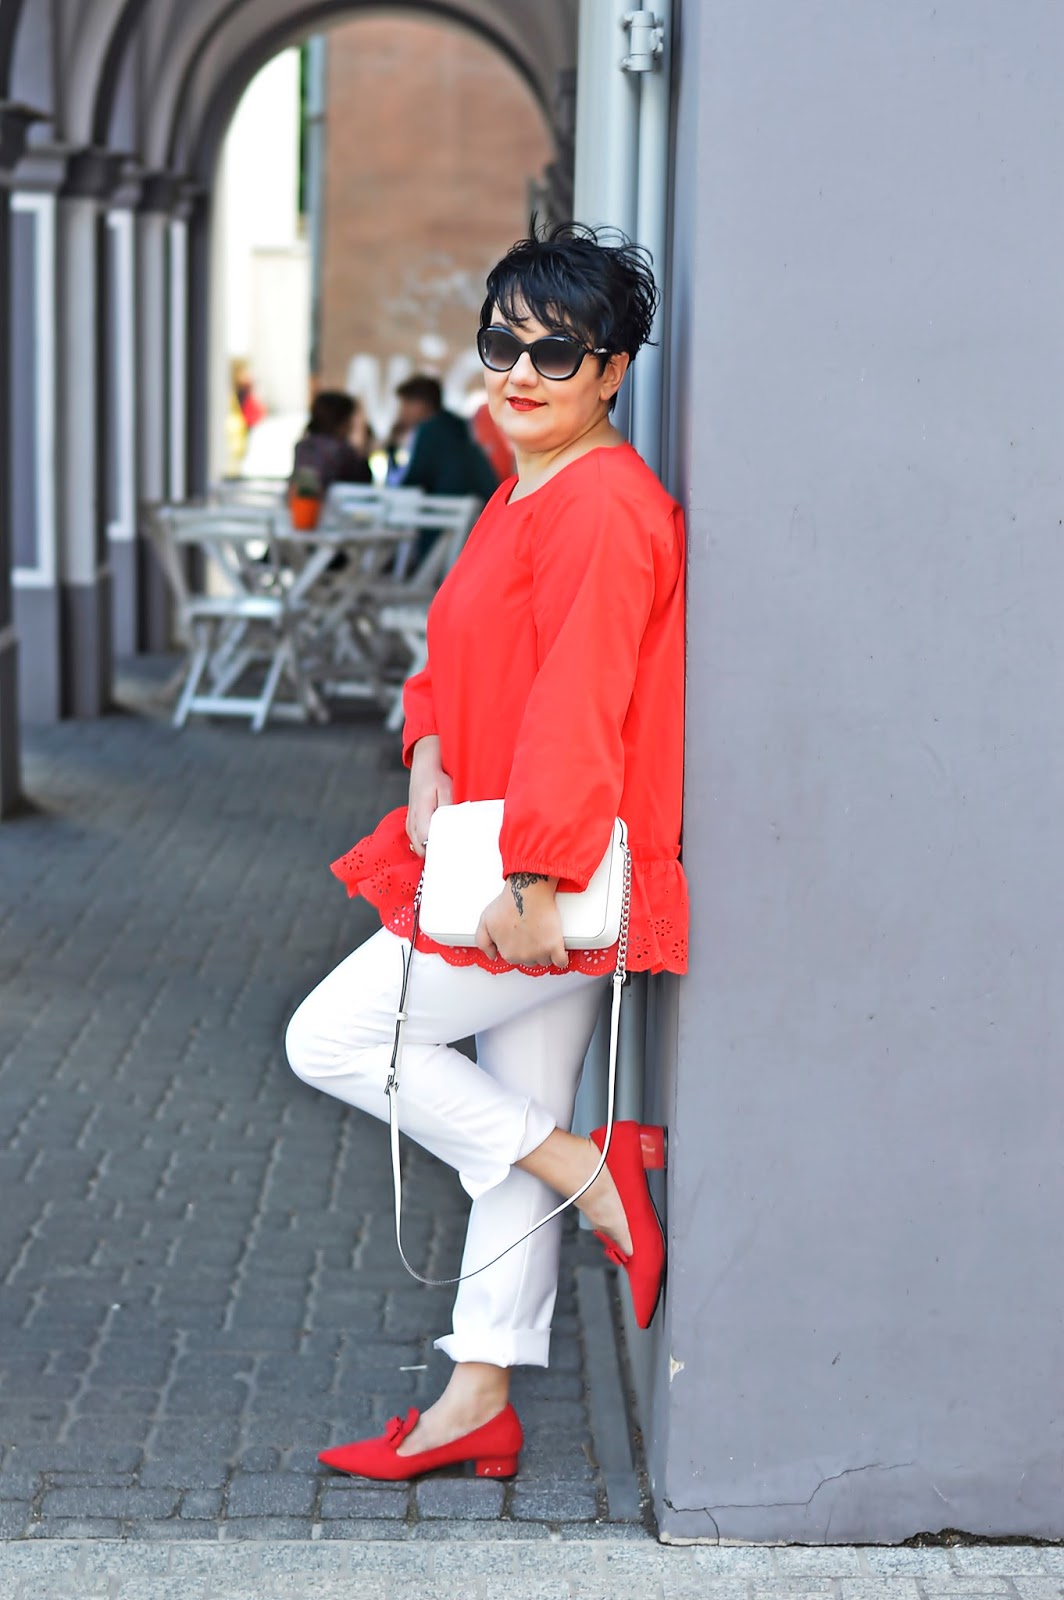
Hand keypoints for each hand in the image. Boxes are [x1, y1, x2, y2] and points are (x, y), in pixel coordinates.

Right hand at [406, 736, 451, 857]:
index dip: (439, 853)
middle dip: (435, 856)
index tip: (452, 858)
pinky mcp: (410, 822)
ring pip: (418, 847)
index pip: (427, 844)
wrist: (423, 766)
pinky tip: (439, 842)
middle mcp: (412, 822)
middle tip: (453, 857)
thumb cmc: (436, 777)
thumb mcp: (447, 789)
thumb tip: (452, 828)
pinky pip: (416, 840)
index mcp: (421, 815)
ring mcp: (409, 823)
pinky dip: (426, 844)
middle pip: (421, 850)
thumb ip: (448, 809)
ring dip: (430, 850)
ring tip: (447, 851)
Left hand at [476, 874, 567, 968]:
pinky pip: (561, 962)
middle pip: (530, 960)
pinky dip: (561, 958)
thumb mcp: (485, 921)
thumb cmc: (508, 903)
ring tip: (543, 936)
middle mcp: (523, 956)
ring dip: (546, 952)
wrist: (527, 892)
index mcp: (507, 952)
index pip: (514, 958)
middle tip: (532, 933)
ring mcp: (539, 952)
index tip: (521, 938)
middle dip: (531, 949)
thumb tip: (491, 955)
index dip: (518, 946)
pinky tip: (559, 951)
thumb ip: (483, 942)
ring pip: (545, 960)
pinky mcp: (555, 946)